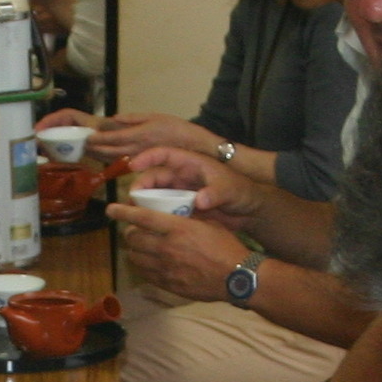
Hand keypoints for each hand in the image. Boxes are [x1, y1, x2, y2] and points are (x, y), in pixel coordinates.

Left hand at [84, 113, 217, 161]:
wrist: (194, 147)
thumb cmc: (177, 129)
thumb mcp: (155, 116)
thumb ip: (134, 118)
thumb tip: (115, 118)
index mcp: (140, 134)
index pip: (114, 138)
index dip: (99, 138)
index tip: (87, 137)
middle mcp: (138, 148)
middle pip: (111, 150)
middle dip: (95, 148)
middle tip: (81, 145)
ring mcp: (139, 157)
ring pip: (115, 157)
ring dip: (100, 155)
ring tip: (87, 151)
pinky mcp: (142, 162)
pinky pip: (122, 161)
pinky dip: (110, 159)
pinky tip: (102, 157)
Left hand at [107, 202, 248, 304]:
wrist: (236, 278)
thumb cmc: (226, 247)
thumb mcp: (208, 224)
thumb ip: (186, 219)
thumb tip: (172, 215)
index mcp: (177, 228)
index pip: (142, 217)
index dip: (123, 212)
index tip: (111, 209)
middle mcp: (166, 248)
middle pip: (133, 238)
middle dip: (129, 232)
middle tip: (133, 230)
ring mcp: (165, 268)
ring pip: (135, 257)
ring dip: (133, 250)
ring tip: (138, 246)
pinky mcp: (167, 284)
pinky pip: (145, 274)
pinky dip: (142, 266)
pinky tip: (147, 263)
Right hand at [119, 145, 259, 227]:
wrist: (248, 212)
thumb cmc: (241, 191)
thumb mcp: (229, 189)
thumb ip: (215, 193)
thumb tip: (199, 201)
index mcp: (191, 163)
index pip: (164, 154)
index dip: (147, 157)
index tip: (133, 165)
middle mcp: (182, 176)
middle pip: (154, 177)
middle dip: (141, 187)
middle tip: (132, 201)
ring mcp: (180, 193)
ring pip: (156, 195)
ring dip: (144, 204)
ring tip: (134, 216)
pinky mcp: (181, 209)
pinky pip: (164, 210)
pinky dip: (155, 216)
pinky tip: (147, 226)